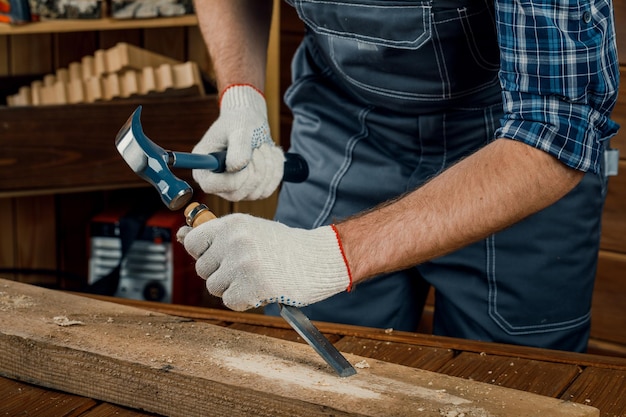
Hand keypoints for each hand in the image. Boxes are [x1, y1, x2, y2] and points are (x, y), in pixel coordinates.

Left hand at [177, 214, 351, 310]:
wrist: (318, 258)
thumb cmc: (284, 246)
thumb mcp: (250, 230)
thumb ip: (218, 235)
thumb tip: (181, 235)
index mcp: (233, 223)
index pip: (193, 242)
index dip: (204, 253)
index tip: (221, 256)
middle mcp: (235, 240)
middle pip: (203, 270)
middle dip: (221, 274)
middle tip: (248, 268)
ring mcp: (244, 263)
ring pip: (215, 287)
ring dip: (233, 288)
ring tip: (257, 277)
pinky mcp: (253, 285)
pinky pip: (230, 301)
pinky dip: (244, 301)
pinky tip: (261, 290)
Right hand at [192, 84, 284, 200]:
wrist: (251, 121)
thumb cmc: (239, 120)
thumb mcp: (239, 128)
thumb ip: (238, 147)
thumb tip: (237, 167)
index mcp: (204, 165)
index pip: (211, 186)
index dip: (231, 179)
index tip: (246, 162)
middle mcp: (217, 182)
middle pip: (236, 194)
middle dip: (255, 171)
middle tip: (259, 148)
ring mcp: (235, 188)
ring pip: (256, 192)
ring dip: (268, 167)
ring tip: (265, 146)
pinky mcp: (251, 189)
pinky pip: (268, 189)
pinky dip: (275, 170)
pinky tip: (271, 154)